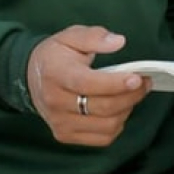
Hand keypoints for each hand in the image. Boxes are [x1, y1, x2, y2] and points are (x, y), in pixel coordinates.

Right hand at [26, 25, 149, 145]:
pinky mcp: (65, 135)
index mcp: (56, 74)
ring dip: (126, 110)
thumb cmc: (55, 56)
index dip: (115, 83)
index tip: (137, 78)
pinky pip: (102, 138)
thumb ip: (94, 36)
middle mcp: (55, 102)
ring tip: (132, 94)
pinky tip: (119, 109)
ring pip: (106, 125)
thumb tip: (118, 42)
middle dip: (130, 96)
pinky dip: (117, 125)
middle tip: (145, 83)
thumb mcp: (71, 36)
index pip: (88, 84)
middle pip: (102, 107)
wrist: (29, 77)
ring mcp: (60, 122)